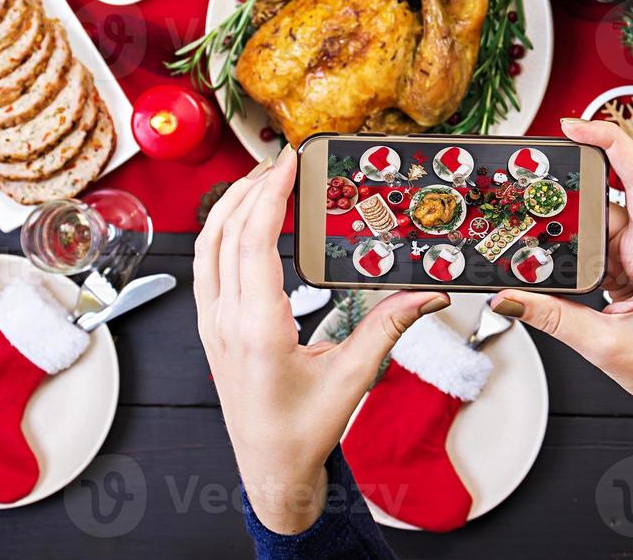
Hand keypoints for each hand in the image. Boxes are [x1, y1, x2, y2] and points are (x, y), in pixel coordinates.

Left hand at [193, 148, 449, 533]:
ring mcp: (210, 325)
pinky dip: (221, 231)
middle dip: (251, 187)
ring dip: (230, 205)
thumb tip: (427, 292)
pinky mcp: (210, 328)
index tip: (288, 162)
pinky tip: (242, 222)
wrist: (270, 471)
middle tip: (282, 161)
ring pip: (206, 246)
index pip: (252, 241)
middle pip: (224, 233)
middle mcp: (224, 322)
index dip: (269, 194)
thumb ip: (389, 327)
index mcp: (256, 330)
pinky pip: (206, 266)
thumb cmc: (303, 432)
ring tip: (261, 180)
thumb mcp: (353, 378)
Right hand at [490, 118, 632, 426]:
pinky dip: (569, 250)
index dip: (608, 142)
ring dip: (564, 228)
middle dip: (566, 191)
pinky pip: (593, 247)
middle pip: (607, 197)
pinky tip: (546, 258)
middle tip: (527, 187)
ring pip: (595, 224)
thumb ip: (553, 318)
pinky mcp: (629, 268)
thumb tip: (508, 298)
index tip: (573, 127)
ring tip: (528, 233)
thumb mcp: (607, 346)